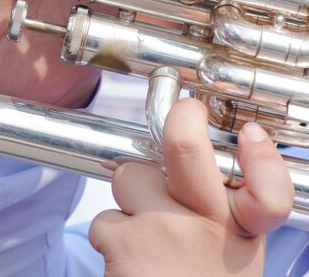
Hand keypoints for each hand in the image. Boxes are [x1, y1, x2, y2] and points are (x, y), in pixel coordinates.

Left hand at [89, 99, 292, 275]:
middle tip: (183, 115)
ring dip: (131, 198)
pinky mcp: (123, 243)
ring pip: (131, 178)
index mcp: (242, 236)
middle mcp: (208, 229)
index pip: (269, 192)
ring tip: (147, 232)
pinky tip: (129, 260)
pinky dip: (111, 235)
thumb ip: (223, 211)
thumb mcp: (229, 255)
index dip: (262, 158)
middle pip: (185, 150)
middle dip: (179, 123)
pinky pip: (105, 218)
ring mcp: (164, 232)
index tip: (251, 136)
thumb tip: (225, 153)